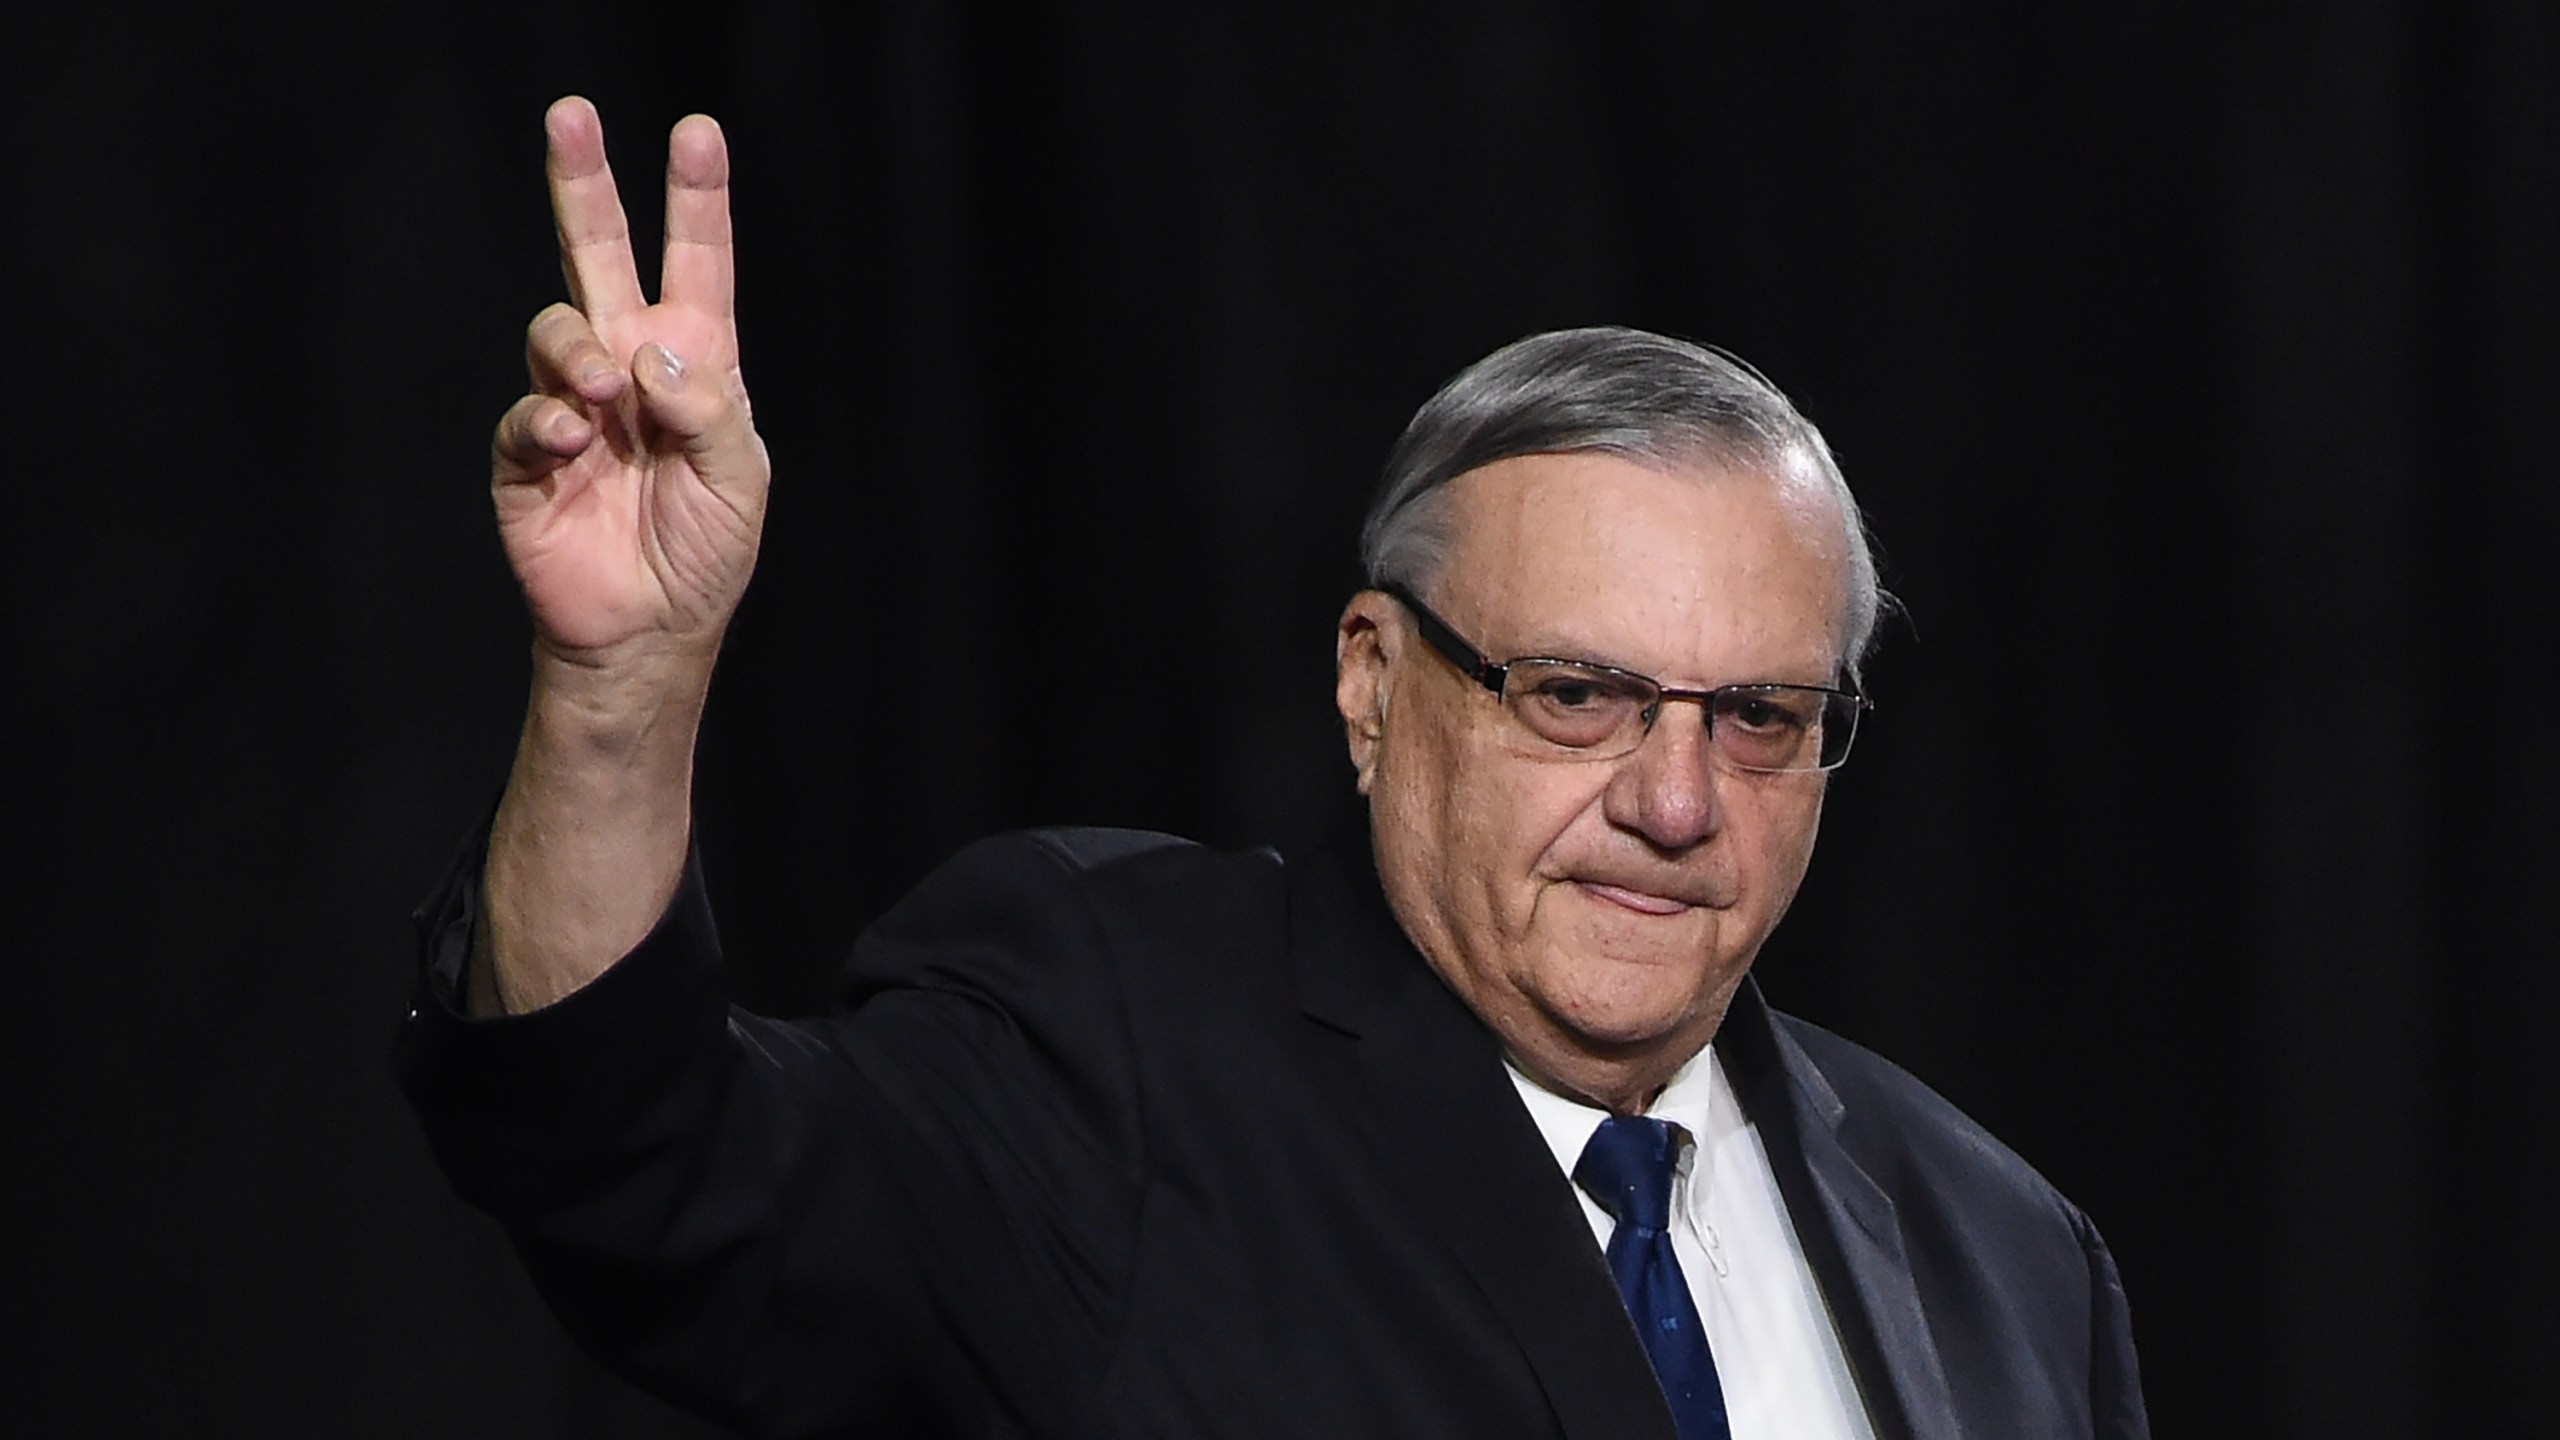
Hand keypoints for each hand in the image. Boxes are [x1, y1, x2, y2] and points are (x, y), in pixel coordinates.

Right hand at [490, 97, 767, 666]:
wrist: (648, 632)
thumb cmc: (706, 553)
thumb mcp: (740, 481)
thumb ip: (710, 412)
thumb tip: (650, 354)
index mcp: (695, 364)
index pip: (696, 264)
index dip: (695, 200)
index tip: (698, 133)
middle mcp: (628, 367)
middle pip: (599, 256)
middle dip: (585, 185)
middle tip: (571, 114)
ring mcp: (572, 404)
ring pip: (556, 325)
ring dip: (575, 347)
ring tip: (599, 391)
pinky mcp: (526, 453)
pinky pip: (525, 410)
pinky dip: (546, 418)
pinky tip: (573, 439)